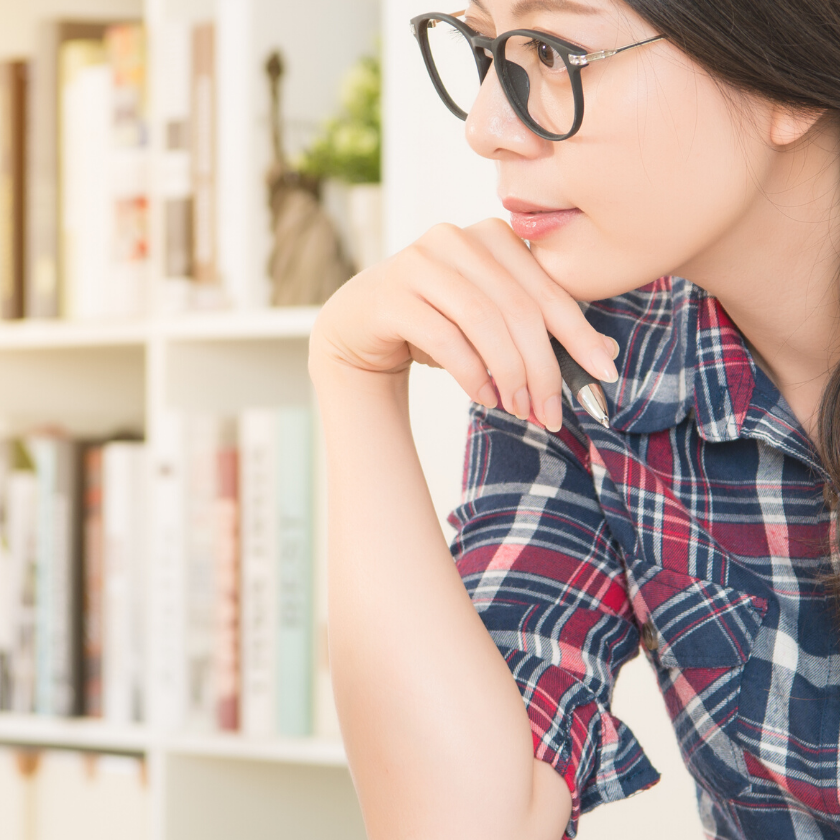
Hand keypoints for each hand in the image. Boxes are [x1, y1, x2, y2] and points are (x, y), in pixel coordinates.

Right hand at [309, 218, 618, 431]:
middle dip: (543, 368)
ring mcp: (419, 262)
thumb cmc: (438, 323)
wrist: (363, 327)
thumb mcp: (495, 323)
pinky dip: (472, 375)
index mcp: (492, 236)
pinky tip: (485, 397)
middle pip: (519, 309)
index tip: (604, 377)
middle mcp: (456, 238)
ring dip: (510, 375)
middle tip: (550, 413)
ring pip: (484, 322)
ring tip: (519, 410)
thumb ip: (545, 330)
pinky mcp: (392, 295)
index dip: (580, 335)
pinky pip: (446, 339)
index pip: (547, 290)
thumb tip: (607, 356)